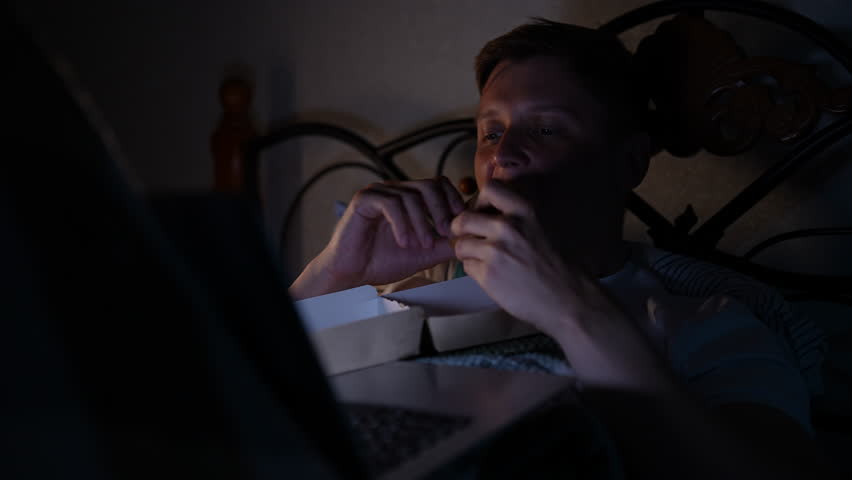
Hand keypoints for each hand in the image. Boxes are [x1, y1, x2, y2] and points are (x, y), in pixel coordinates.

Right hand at [291, 177, 465, 297]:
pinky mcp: (364, 200)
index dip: (453, 199)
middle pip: (429, 185)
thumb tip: (472, 239)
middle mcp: (395, 190)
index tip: (459, 221)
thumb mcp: (424, 253)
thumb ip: (446, 244)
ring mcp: (379, 193)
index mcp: (410, 198)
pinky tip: (404, 242)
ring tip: (421, 245)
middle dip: (441, 210)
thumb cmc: (383, 262)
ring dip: (421, 224)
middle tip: (445, 233)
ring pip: (411, 196)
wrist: (352, 273)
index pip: (438, 184)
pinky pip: (391, 203)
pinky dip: (402, 224)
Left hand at [451, 179, 596, 334]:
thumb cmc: (561, 267)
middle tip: (470, 238)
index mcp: (525, 211)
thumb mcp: (545, 226)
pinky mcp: (488, 275)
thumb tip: (492, 211)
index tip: (483, 213)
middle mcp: (507, 227)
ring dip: (467, 252)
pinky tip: (492, 276)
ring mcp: (495, 252)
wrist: (569, 300)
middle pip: (463, 219)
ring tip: (483, 260)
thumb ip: (519, 216)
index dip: (480, 202)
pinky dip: (475, 271)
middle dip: (462, 230)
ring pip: (461, 245)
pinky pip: (467, 267)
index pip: (489, 189)